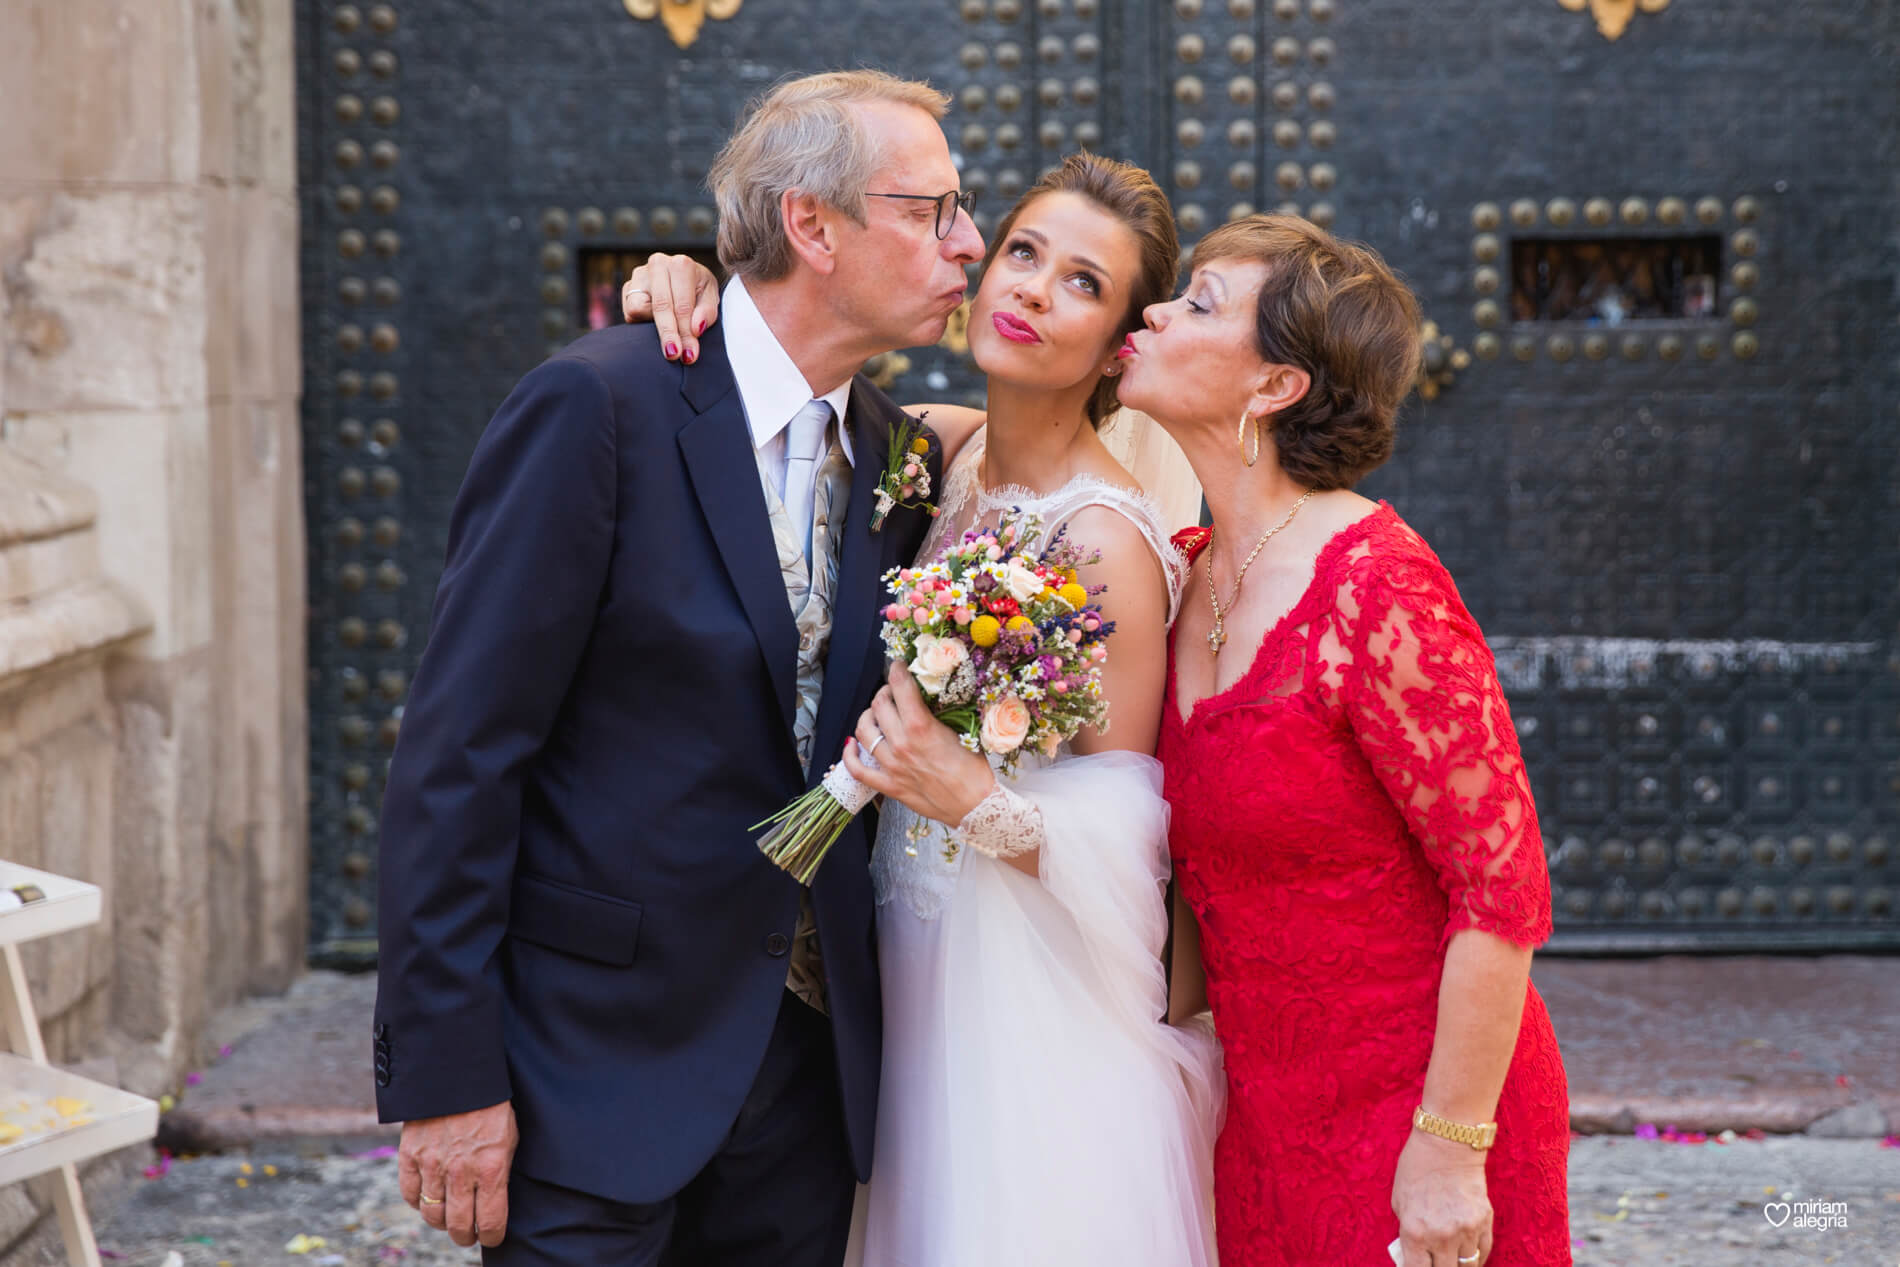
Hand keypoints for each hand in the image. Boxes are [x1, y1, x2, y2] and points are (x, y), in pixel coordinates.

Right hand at [397, 1100, 517, 1248]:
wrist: (458, 1074)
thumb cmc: (491, 1106)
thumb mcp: (509, 1138)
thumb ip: (500, 1172)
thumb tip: (494, 1203)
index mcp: (492, 1168)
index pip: (491, 1222)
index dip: (493, 1236)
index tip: (493, 1236)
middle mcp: (461, 1172)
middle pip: (459, 1226)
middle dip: (467, 1237)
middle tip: (469, 1235)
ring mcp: (433, 1165)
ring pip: (433, 1215)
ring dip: (443, 1223)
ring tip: (449, 1220)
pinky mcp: (410, 1156)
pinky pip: (411, 1195)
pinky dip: (419, 1202)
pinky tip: (429, 1199)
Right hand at [621, 253, 719, 362]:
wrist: (684, 278)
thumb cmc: (699, 289)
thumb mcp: (711, 298)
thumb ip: (707, 312)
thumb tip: (696, 328)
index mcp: (682, 265)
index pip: (682, 305)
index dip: (685, 333)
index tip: (689, 354)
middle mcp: (658, 264)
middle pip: (660, 307)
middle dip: (668, 334)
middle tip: (674, 355)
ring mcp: (639, 274)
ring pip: (637, 308)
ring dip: (653, 326)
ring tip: (669, 334)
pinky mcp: (627, 287)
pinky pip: (629, 312)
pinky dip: (642, 321)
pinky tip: (656, 320)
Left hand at [841, 662, 994, 826]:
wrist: (976, 806)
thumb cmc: (974, 770)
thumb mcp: (962, 731)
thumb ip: (940, 713)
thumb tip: (927, 696)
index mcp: (922, 727)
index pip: (900, 687)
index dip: (897, 670)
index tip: (898, 665)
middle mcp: (902, 744)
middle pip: (879, 705)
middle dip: (885, 692)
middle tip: (893, 692)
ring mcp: (892, 766)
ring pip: (864, 731)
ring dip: (868, 716)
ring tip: (877, 714)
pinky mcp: (889, 786)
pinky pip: (858, 769)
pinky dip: (849, 755)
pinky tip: (853, 745)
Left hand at [1391, 1127, 1492, 1266]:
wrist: (1447, 1144)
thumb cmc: (1416, 1169)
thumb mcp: (1398, 1202)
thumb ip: (1406, 1233)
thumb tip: (1412, 1255)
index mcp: (1415, 1232)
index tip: (1419, 1266)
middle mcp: (1442, 1236)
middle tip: (1435, 1261)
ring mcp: (1466, 1230)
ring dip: (1459, 1265)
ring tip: (1452, 1258)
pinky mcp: (1485, 1222)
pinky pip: (1483, 1251)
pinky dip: (1476, 1256)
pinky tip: (1467, 1253)